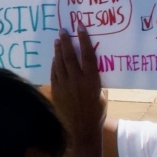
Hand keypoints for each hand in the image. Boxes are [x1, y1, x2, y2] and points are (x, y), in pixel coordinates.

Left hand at [50, 29, 106, 147]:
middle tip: (63, 30)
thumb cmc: (97, 111)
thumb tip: (92, 65)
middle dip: (66, 41)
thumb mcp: (102, 93)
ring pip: (60, 63)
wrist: (83, 129)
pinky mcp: (56, 91)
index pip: (88, 55)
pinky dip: (54, 64)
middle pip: (70, 56)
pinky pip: (54, 74)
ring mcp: (65, 86)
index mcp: (92, 80)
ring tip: (57, 40)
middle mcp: (78, 80)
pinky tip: (55, 58)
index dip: (84, 39)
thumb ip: (96, 78)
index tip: (80, 27)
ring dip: (58, 50)